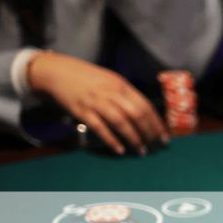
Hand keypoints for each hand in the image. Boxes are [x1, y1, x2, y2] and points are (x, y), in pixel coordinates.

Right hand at [26, 51, 166, 154]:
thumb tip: (144, 114)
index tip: (164, 136)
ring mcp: (96, 102)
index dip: (156, 122)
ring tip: (141, 150)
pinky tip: (120, 150)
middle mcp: (111, 92)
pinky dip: (111, 140)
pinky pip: (100, 128)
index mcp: (121, 84)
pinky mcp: (82, 111)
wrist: (57, 72)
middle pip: (136, 114)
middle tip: (155, 146)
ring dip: (134, 138)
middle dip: (149, 132)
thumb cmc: (87, 78)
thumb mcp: (110, 80)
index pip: (145, 105)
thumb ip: (125, 95)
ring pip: (121, 122)